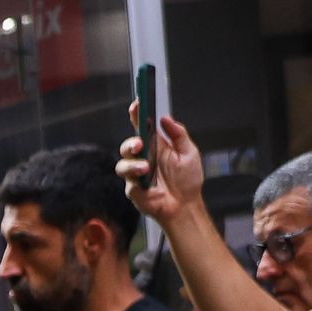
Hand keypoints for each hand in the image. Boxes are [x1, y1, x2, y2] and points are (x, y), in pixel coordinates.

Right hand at [119, 110, 204, 224]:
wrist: (185, 205)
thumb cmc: (187, 180)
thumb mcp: (189, 152)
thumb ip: (178, 134)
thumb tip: (165, 118)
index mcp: (156, 146)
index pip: (142, 127)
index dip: (137, 115)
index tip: (136, 104)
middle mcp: (143, 158)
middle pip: (128, 145)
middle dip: (130, 142)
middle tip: (139, 143)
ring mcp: (136, 174)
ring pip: (122, 163)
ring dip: (132, 163)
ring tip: (145, 168)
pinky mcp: (133, 189)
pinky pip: (128, 182)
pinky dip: (136, 180)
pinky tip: (146, 182)